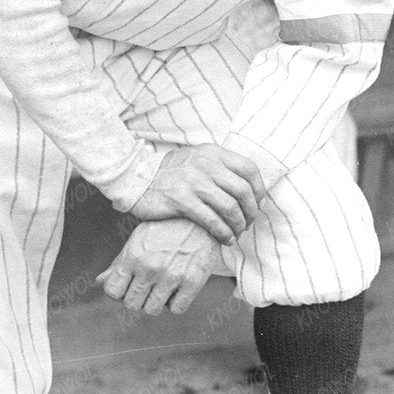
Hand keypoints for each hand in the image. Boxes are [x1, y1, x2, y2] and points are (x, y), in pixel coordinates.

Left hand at [97, 218, 220, 315]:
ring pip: (152, 310)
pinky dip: (176, 303)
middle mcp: (150, 267)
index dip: (120, 291)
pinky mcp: (193, 281)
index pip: (112, 291)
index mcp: (132, 254)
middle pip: (132, 304)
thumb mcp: (139, 238)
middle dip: (138, 298)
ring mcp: (171, 275)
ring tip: (163, 286)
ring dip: (156, 302)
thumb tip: (99, 281)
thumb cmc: (167, 228)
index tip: (129, 285)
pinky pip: (176, 309)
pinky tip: (178, 288)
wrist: (202, 219)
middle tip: (148, 286)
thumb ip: (119, 262)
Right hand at [129, 144, 263, 242]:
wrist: (135, 179)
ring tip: (236, 234)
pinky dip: (223, 233)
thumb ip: (218, 167)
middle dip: (250, 212)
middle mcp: (205, 164)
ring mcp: (193, 182)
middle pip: (243, 191)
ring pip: (230, 208)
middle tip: (247, 224)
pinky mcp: (181, 200)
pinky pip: (212, 220)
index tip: (256, 205)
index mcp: (212, 153)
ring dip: (238, 225)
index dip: (259, 190)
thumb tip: (246, 187)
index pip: (249, 169)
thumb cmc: (169, 174)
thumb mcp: (195, 159)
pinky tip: (224, 240)